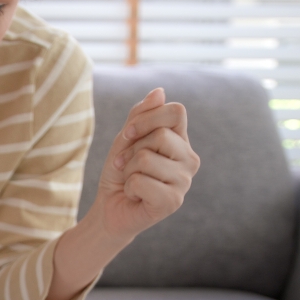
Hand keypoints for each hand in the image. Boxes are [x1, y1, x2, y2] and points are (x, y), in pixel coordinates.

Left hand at [91, 88, 199, 241]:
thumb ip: (140, 115)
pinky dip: (129, 187)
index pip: (177, 112)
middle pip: (160, 135)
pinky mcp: (173, 202)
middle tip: (127, 165)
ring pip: (146, 158)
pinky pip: (141, 181)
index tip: (128, 134)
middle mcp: (189, 159)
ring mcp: (185, 182)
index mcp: (181, 141)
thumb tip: (160, 92)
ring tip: (132, 181)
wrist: (110, 208)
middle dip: (132, 149)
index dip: (147, 119)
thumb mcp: (126, 139)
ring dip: (128, 170)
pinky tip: (136, 195)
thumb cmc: (120, 172)